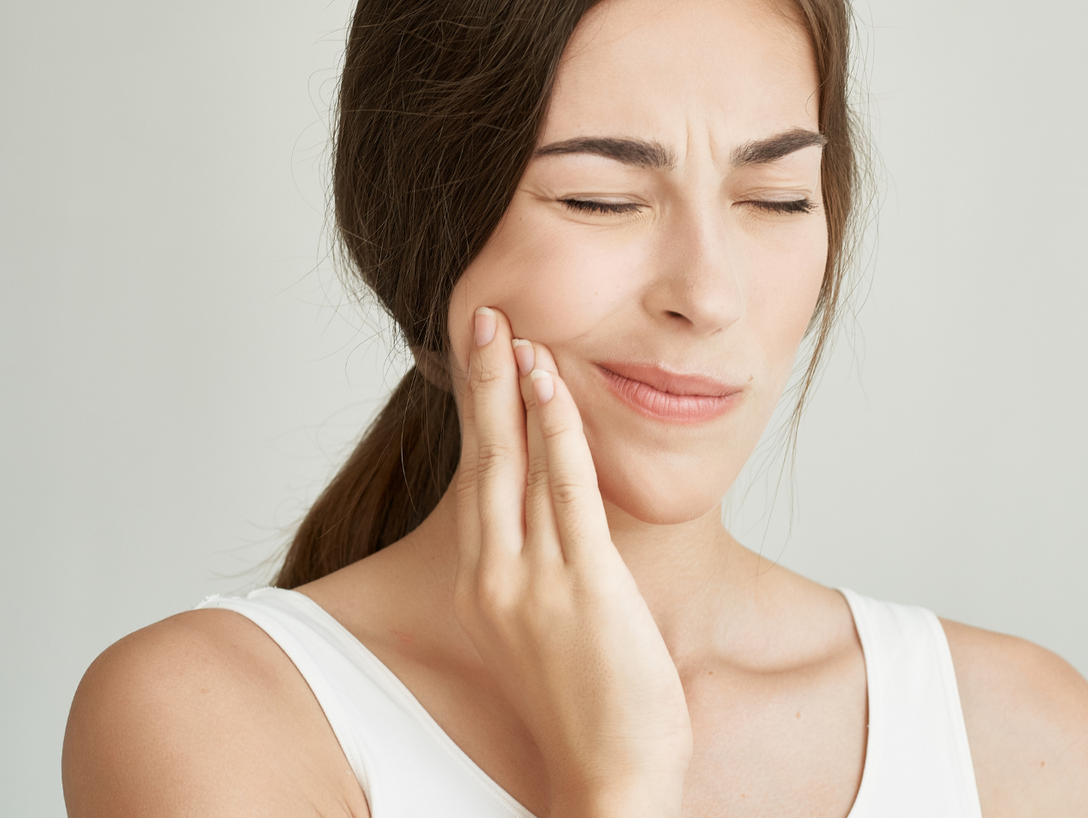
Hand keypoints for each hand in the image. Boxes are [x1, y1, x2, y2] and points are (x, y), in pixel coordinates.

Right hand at [451, 307, 692, 817]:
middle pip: (485, 458)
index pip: (478, 480)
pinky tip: (552, 384)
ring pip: (519, 463)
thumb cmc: (589, 714)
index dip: (479, 413)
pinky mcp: (582, 586)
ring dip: (516, 389)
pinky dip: (555, 431)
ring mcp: (534, 582)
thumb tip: (558, 528)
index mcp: (487, 587)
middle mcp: (497, 578)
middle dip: (482, 381)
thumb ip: (546, 574)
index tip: (479, 357)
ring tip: (512, 330)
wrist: (609, 783)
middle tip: (480, 315)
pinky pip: (566, 491)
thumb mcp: (550, 633)